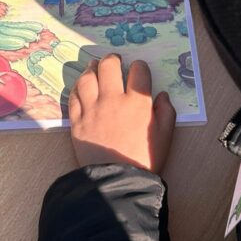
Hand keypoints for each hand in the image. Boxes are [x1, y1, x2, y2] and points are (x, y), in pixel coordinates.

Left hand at [69, 55, 175, 173]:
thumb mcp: (164, 137)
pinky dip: (77, 87)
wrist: (116, 180)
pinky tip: (81, 86)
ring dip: (92, 68)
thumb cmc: (144, 159)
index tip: (138, 69)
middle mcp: (113, 99)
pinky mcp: (77, 120)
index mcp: (137, 102)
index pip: (138, 71)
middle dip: (113, 59)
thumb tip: (162, 95)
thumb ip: (166, 113)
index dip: (139, 66)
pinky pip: (74, 96)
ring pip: (88, 77)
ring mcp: (92, 108)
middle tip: (114, 60)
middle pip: (109, 66)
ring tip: (94, 66)